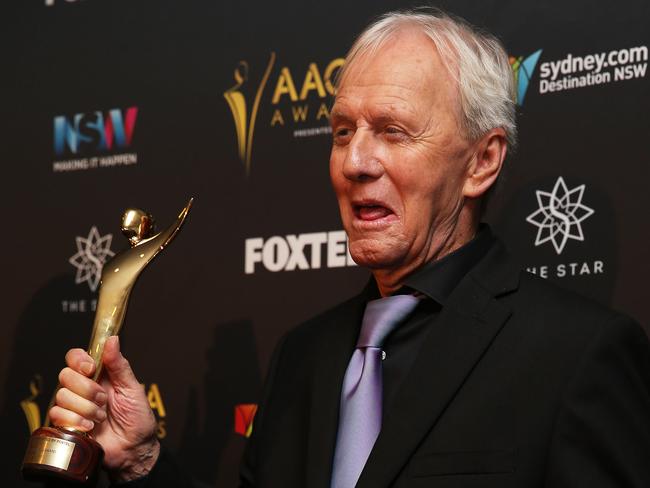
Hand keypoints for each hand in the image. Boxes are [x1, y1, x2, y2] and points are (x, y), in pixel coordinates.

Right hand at [49, 336, 159, 481]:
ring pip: (62, 395)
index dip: (78, 360)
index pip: (75, 357)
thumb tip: (112, 339)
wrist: (134, 448)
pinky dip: (76, 420)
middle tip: (104, 399)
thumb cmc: (137, 417)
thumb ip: (119, 365)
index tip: (90, 368)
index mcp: (98, 375)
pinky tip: (90, 426)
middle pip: (65, 375)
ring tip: (101, 416)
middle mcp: (82, 388)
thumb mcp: (132, 388)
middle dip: (88, 389)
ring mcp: (73, 407)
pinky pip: (57, 415)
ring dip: (86, 407)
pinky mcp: (66, 425)